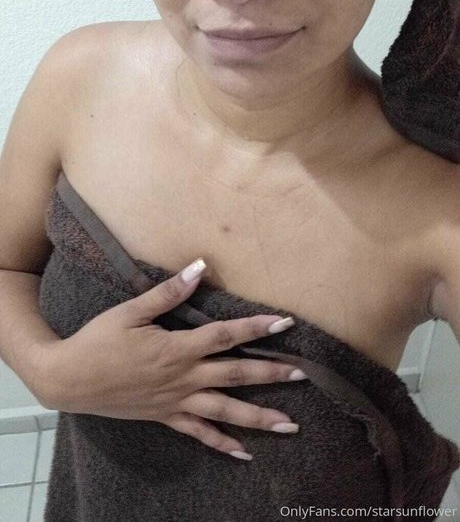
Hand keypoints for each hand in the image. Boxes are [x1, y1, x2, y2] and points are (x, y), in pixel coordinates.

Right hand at [38, 258, 302, 458]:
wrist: (69, 379)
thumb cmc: (99, 341)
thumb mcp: (130, 311)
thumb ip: (168, 292)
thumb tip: (199, 267)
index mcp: (177, 348)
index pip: (225, 336)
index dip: (255, 328)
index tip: (285, 324)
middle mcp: (183, 377)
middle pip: (235, 375)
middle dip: (271, 375)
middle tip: (303, 376)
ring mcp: (176, 401)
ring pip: (225, 411)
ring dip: (259, 418)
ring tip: (291, 425)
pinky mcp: (166, 417)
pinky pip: (199, 434)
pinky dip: (222, 445)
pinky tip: (245, 454)